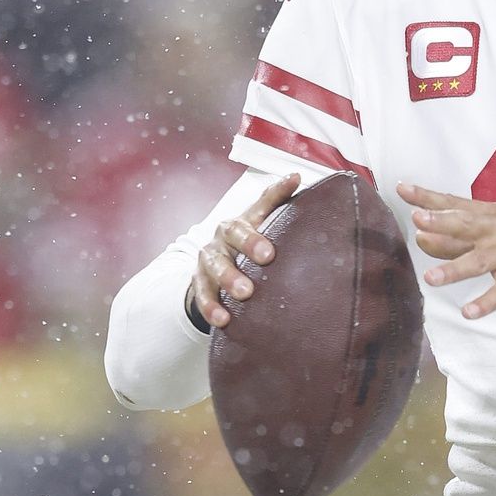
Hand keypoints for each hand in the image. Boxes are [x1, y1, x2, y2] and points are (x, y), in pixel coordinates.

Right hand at [191, 173, 301, 328]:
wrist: (214, 268)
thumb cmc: (244, 243)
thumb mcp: (259, 221)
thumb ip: (275, 200)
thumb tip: (296, 176)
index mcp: (241, 222)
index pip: (257, 208)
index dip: (274, 199)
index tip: (287, 204)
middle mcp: (222, 238)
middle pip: (232, 236)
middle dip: (249, 245)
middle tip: (268, 257)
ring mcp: (208, 261)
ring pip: (214, 267)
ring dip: (228, 279)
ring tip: (244, 294)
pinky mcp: (199, 283)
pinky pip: (202, 295)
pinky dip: (211, 308)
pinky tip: (223, 319)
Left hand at [399, 182, 495, 318]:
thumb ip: (463, 234)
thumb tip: (422, 235)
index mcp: (492, 216)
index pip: (454, 204)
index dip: (428, 197)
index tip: (402, 189)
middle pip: (465, 226)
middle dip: (441, 224)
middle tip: (417, 222)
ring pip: (479, 261)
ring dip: (455, 269)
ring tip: (431, 279)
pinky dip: (486, 302)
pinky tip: (469, 312)